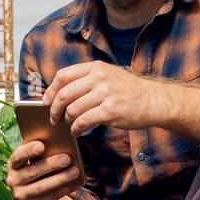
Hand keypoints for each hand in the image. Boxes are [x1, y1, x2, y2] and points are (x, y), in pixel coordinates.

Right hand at [6, 140, 79, 199]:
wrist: (32, 194)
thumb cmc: (38, 169)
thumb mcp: (35, 160)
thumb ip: (44, 151)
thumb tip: (64, 144)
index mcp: (13, 164)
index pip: (17, 156)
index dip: (28, 151)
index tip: (42, 145)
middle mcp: (14, 180)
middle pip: (32, 172)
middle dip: (51, 165)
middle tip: (67, 158)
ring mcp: (22, 195)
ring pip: (42, 187)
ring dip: (60, 179)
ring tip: (75, 171)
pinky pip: (49, 198)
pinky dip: (62, 190)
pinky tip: (73, 184)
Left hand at [44, 61, 169, 135]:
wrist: (154, 100)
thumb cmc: (128, 91)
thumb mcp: (108, 75)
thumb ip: (86, 80)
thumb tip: (60, 93)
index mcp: (95, 68)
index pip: (63, 76)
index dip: (50, 90)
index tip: (46, 102)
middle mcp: (99, 78)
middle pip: (64, 94)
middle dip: (54, 109)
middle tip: (54, 119)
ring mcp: (105, 94)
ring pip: (72, 110)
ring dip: (66, 121)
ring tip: (69, 126)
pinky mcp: (111, 111)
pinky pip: (84, 122)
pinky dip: (76, 129)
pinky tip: (77, 132)